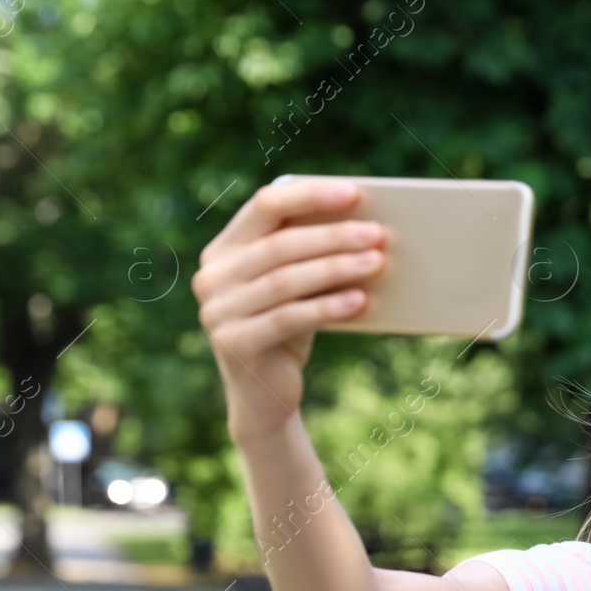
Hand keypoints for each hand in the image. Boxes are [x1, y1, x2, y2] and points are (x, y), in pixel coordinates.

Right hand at [192, 179, 385, 442]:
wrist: (265, 397)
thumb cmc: (290, 329)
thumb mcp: (298, 287)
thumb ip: (311, 255)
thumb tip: (368, 225)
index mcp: (225, 248)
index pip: (265, 205)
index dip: (310, 196)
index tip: (354, 193)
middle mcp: (213, 275)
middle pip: (280, 245)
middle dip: (333, 237)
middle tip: (377, 234)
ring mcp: (217, 310)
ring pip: (285, 280)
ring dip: (336, 269)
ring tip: (377, 263)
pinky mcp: (233, 343)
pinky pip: (288, 318)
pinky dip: (327, 307)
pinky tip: (361, 301)